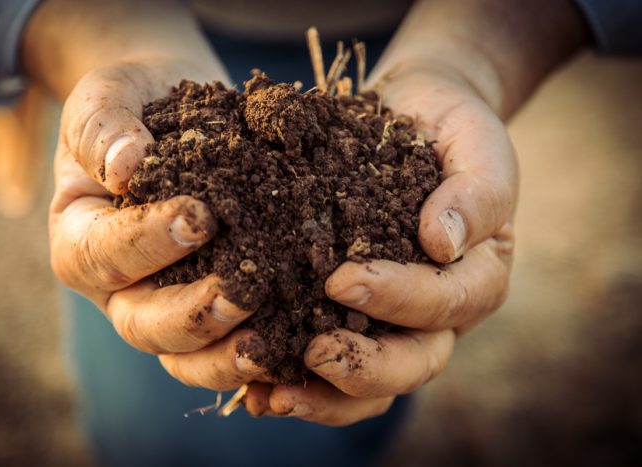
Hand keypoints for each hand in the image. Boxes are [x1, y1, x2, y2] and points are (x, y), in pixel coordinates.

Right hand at [49, 59, 268, 386]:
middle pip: (141, 324)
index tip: (200, 218)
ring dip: (224, 356)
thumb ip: (103, 127)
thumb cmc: (134, 103)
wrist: (170, 111)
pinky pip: (227, 346)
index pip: (103, 254)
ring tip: (268, 343)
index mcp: (81, 237)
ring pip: (184, 354)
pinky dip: (258, 353)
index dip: (148, 243)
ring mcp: (165, 302)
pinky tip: (294, 345)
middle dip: (192, 316)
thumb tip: (125, 168)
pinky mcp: (210, 307)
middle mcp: (119, 285)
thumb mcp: (107, 96)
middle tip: (242, 293)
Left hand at [244, 66, 516, 424]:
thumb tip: (442, 244)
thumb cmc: (451, 130)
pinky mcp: (351, 315)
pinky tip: (253, 390)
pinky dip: (298, 382)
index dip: (398, 298)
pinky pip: (332, 364)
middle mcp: (438, 311)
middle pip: (415, 362)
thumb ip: (476, 192)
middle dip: (364, 365)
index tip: (340, 280)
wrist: (415, 118)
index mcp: (475, 275)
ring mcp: (394, 319)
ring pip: (373, 382)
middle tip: (313, 352)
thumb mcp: (476, 145)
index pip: (446, 302)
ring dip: (325, 396)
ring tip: (271, 396)